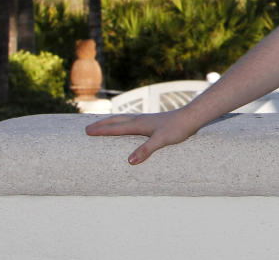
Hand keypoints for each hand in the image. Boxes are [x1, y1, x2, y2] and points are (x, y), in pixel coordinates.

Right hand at [85, 110, 199, 164]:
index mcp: (139, 124)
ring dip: (112, 122)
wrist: (191, 117)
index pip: (116, 128)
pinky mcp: (153, 122)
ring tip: (103, 124)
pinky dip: (124, 124)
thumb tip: (130, 161)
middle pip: (117, 121)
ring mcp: (147, 120)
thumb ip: (146, 150)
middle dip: (102, 125)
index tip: (87, 132)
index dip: (101, 130)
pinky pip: (132, 122)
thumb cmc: (177, 128)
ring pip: (124, 119)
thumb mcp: (161, 140)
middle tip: (88, 128)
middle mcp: (141, 120)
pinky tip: (128, 127)